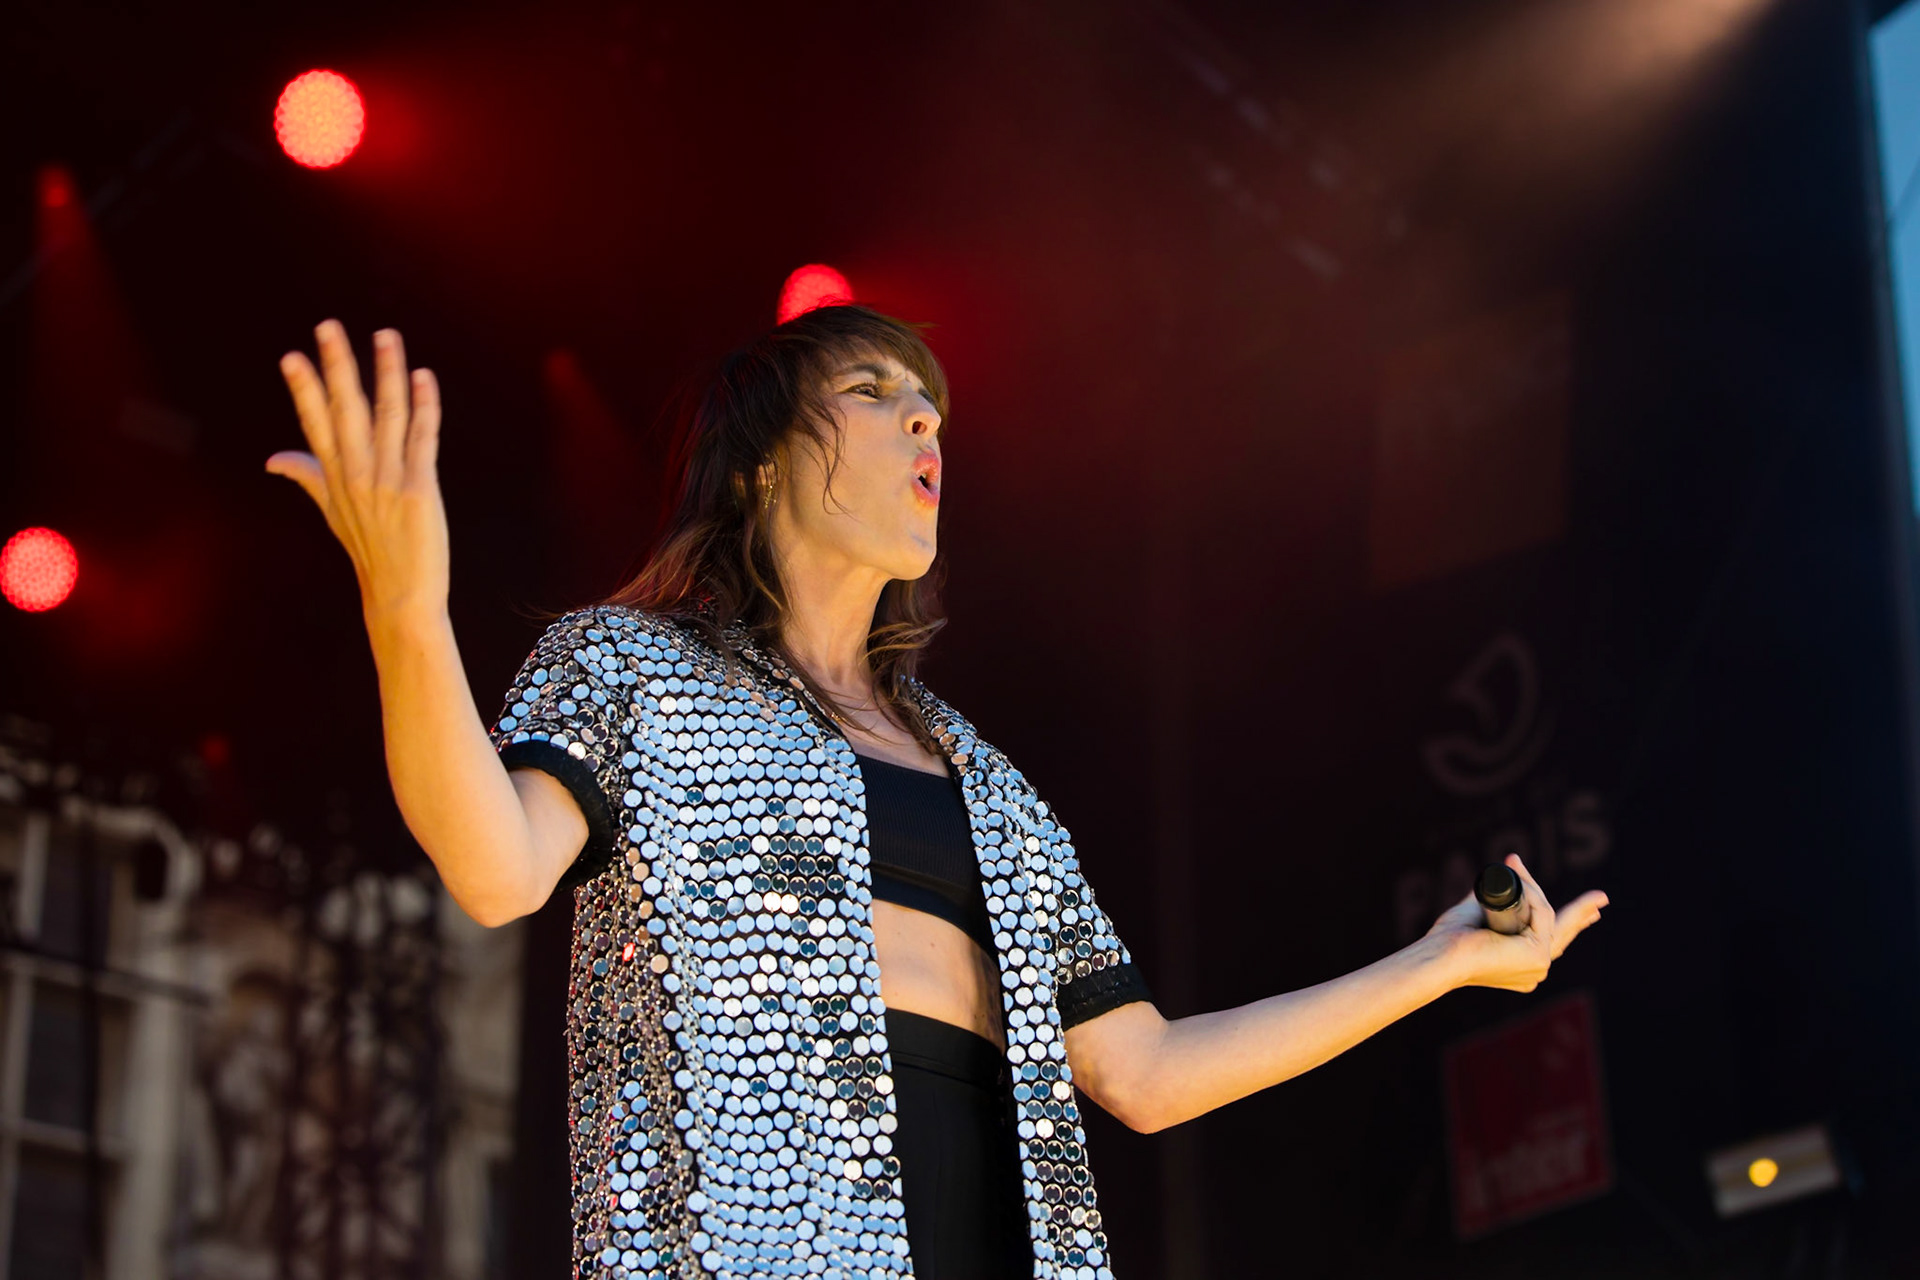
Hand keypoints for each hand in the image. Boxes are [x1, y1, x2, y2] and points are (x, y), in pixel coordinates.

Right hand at [267, 321, 447, 623]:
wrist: (401, 595)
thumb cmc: (370, 550)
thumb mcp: (333, 511)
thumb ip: (307, 477)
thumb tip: (272, 459)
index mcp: (334, 477)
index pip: (315, 424)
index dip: (304, 390)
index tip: (292, 356)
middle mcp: (355, 475)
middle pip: (344, 411)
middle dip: (336, 367)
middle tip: (328, 327)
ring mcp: (386, 482)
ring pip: (386, 415)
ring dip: (387, 372)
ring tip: (386, 336)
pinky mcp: (417, 490)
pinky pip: (422, 438)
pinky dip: (425, 406)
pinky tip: (424, 377)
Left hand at [1423, 853, 1608, 992]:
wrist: (1443, 955)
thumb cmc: (1450, 938)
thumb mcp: (1475, 912)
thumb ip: (1490, 896)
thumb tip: (1499, 874)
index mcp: (1522, 966)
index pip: (1553, 940)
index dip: (1572, 923)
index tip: (1592, 913)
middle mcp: (1534, 969)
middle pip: (1564, 932)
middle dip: (1582, 912)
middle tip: (1602, 898)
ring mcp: (1539, 965)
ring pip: (1550, 916)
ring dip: (1531, 885)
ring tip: (1512, 862)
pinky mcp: (1538, 954)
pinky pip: (1542, 912)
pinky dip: (1530, 892)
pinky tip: (1516, 875)